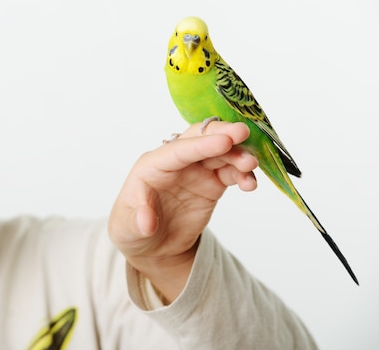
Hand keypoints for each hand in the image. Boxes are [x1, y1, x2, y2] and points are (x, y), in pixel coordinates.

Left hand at [108, 121, 257, 301]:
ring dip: (238, 155)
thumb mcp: (127, 228)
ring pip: (220, 154)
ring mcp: (195, 171)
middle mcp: (175, 163)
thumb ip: (136, 222)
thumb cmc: (131, 228)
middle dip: (222, 133)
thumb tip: (147, 222)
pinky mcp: (212, 183)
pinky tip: (250, 184)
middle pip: (200, 139)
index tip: (224, 141)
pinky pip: (230, 173)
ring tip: (252, 165)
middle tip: (244, 133)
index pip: (178, 150)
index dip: (201, 144)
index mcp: (152, 165)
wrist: (152, 245)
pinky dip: (243, 175)